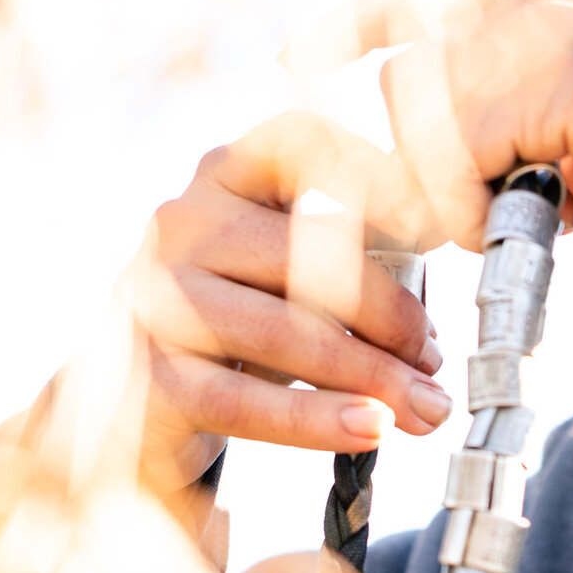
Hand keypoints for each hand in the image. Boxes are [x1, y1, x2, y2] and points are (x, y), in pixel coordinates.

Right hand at [119, 113, 457, 480]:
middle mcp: (181, 222)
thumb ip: (350, 259)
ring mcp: (155, 298)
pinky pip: (246, 401)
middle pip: (305, 251)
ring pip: (282, 330)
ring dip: (370, 374)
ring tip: (426, 410)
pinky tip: (371, 431)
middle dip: (389, 313)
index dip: (376, 174)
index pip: (301, 142)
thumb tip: (437, 285)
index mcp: (223, 177)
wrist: (134, 414)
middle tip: (436, 363)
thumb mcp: (288, 277)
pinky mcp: (149, 376)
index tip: (437, 229)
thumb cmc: (238, 330)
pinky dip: (318, 419)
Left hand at [314, 0, 572, 251]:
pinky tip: (552, 207)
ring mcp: (482, 52)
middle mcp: (486, 13)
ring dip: (462, 194)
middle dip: (419, 162)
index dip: (343, 29)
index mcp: (513, 2)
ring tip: (542, 197)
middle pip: (398, 91)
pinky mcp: (485, 102)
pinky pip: (451, 187)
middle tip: (480, 202)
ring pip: (418, 145)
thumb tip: (504, 209)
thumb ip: (529, 149)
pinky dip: (488, 217)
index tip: (295, 54)